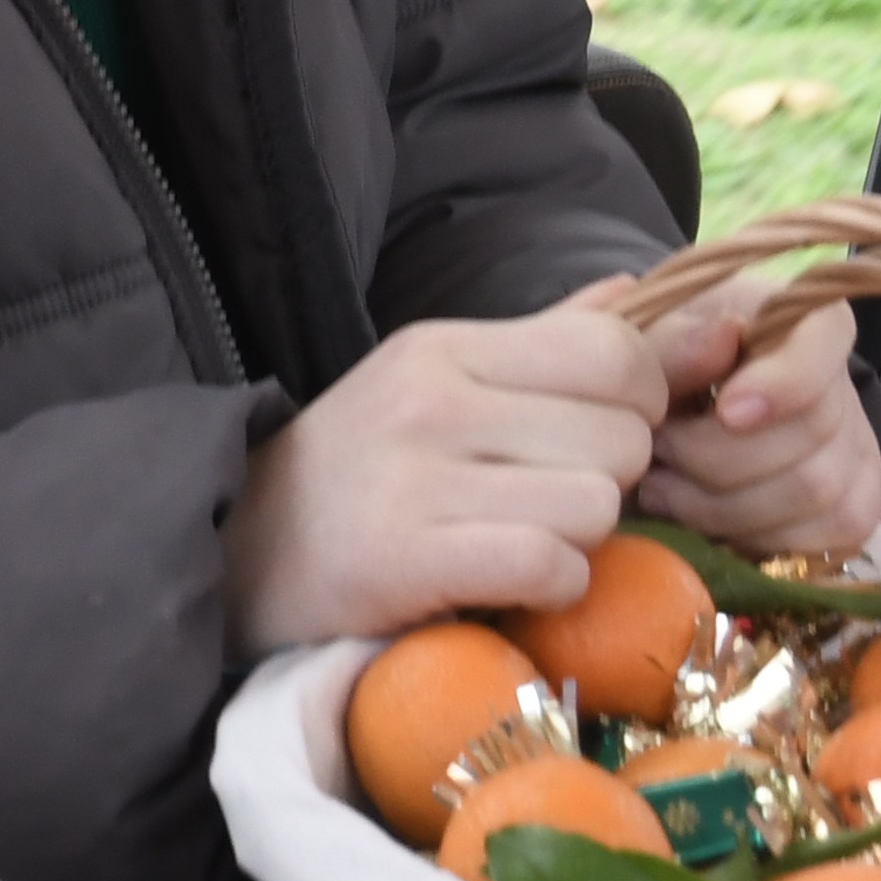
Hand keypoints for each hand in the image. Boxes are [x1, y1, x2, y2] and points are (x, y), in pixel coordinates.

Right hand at [218, 294, 669, 654]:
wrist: (240, 549)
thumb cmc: (358, 468)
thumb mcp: (435, 381)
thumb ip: (540, 341)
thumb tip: (634, 292)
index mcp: (446, 347)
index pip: (614, 351)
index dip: (640, 403)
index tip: (598, 436)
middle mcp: (433, 400)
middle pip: (621, 438)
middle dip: (608, 481)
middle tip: (549, 499)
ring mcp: (418, 478)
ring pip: (595, 506)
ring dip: (580, 542)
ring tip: (521, 539)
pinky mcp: (408, 558)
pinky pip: (551, 566)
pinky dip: (551, 589)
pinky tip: (511, 583)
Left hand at [635, 294, 880, 554]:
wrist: (674, 416)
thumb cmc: (664, 366)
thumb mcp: (653, 338)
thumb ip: (675, 341)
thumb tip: (722, 339)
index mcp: (805, 321)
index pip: (823, 347)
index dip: (783, 383)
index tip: (727, 411)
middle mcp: (843, 384)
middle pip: (810, 433)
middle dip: (716, 457)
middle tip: (657, 453)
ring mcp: (856, 452)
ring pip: (813, 494)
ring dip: (723, 504)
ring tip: (664, 487)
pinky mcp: (851, 511)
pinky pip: (819, 540)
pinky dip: (752, 539)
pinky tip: (702, 521)